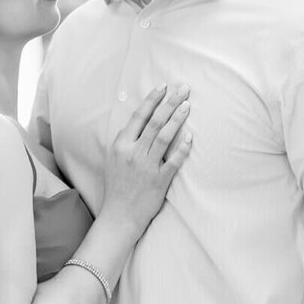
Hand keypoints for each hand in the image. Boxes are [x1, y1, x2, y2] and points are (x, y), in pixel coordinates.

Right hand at [99, 84, 192, 232]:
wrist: (119, 216)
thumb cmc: (117, 188)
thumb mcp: (113, 160)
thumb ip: (125, 142)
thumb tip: (138, 123)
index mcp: (120, 146)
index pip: (138, 117)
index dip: (152, 100)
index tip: (163, 87)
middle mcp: (132, 153)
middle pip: (154, 122)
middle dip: (170, 102)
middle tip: (183, 89)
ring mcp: (146, 166)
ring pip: (164, 136)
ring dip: (177, 118)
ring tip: (188, 105)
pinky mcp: (159, 180)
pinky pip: (174, 160)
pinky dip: (182, 147)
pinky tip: (190, 135)